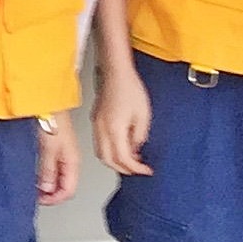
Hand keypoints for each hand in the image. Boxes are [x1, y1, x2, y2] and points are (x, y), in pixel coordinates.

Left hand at [36, 113, 80, 205]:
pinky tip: (33, 173)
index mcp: (72, 162)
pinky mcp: (52, 146)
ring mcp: (61, 153)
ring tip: (32, 186)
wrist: (46, 100)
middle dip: (49, 194)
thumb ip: (48, 170)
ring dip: (45, 184)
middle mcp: (68, 159)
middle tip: (34, 196)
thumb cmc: (50, 118)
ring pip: (56, 177)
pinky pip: (50, 167)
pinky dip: (42, 173)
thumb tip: (46, 189)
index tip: (39, 200)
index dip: (54, 199)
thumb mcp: (48, 149)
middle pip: (63, 186)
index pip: (68, 190)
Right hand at [92, 59, 151, 177]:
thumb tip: (137, 148)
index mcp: (114, 130)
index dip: (136, 168)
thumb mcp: (143, 115)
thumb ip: (140, 136)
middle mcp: (101, 130)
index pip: (123, 158)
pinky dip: (110, 150)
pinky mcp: (96, 119)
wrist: (115, 72)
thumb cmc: (130, 88)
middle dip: (123, 168)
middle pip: (108, 160)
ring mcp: (96, 125)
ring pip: (101, 153)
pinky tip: (121, 145)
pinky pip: (99, 142)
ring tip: (130, 159)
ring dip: (115, 160)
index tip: (146, 170)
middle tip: (137, 169)